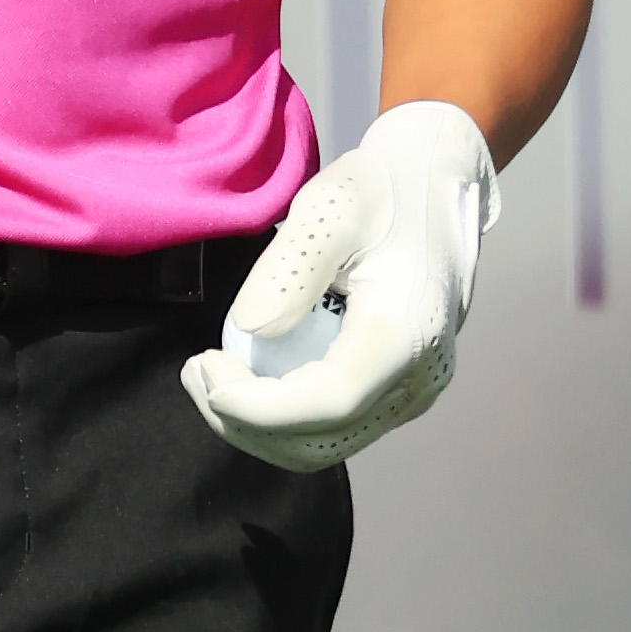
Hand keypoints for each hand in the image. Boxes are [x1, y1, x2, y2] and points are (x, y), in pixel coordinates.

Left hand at [182, 101, 499, 471]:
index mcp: (408, 332)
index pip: (326, 402)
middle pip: (320, 442)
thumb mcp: (332, 206)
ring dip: (257, 427)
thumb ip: (291, 267)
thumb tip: (251, 329)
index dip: (256, 406)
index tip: (204, 369)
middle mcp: (420, 377)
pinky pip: (334, 430)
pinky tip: (248, 376)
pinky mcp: (400, 392)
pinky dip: (282, 419)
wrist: (435, 184)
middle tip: (195, 371)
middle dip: (244, 422)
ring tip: (211, 375)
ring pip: (323, 447)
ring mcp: (414, 392)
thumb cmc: (382, 188)